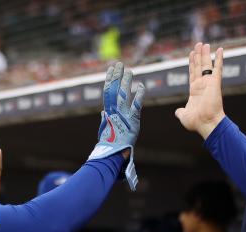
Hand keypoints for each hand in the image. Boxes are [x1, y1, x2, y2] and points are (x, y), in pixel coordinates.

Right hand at [89, 61, 144, 190]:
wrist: (113, 154)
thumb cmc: (109, 144)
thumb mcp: (105, 130)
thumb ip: (104, 119)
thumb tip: (103, 112)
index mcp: (108, 112)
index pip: (107, 92)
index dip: (109, 79)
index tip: (111, 69)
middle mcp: (114, 111)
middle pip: (114, 89)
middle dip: (116, 76)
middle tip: (119, 64)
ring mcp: (122, 114)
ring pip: (123, 94)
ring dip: (125, 81)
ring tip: (128, 70)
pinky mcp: (132, 120)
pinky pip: (136, 105)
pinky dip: (139, 95)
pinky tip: (142, 85)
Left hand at [175, 43, 225, 139]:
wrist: (207, 124)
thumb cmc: (196, 122)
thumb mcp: (184, 115)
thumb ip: (180, 112)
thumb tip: (177, 112)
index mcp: (194, 91)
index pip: (192, 73)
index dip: (192, 63)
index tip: (191, 53)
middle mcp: (202, 85)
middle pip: (199, 66)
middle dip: (198, 55)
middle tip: (198, 44)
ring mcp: (209, 83)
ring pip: (206, 65)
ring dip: (205, 54)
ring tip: (204, 44)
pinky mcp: (215, 83)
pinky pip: (218, 68)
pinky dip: (219, 58)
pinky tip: (220, 49)